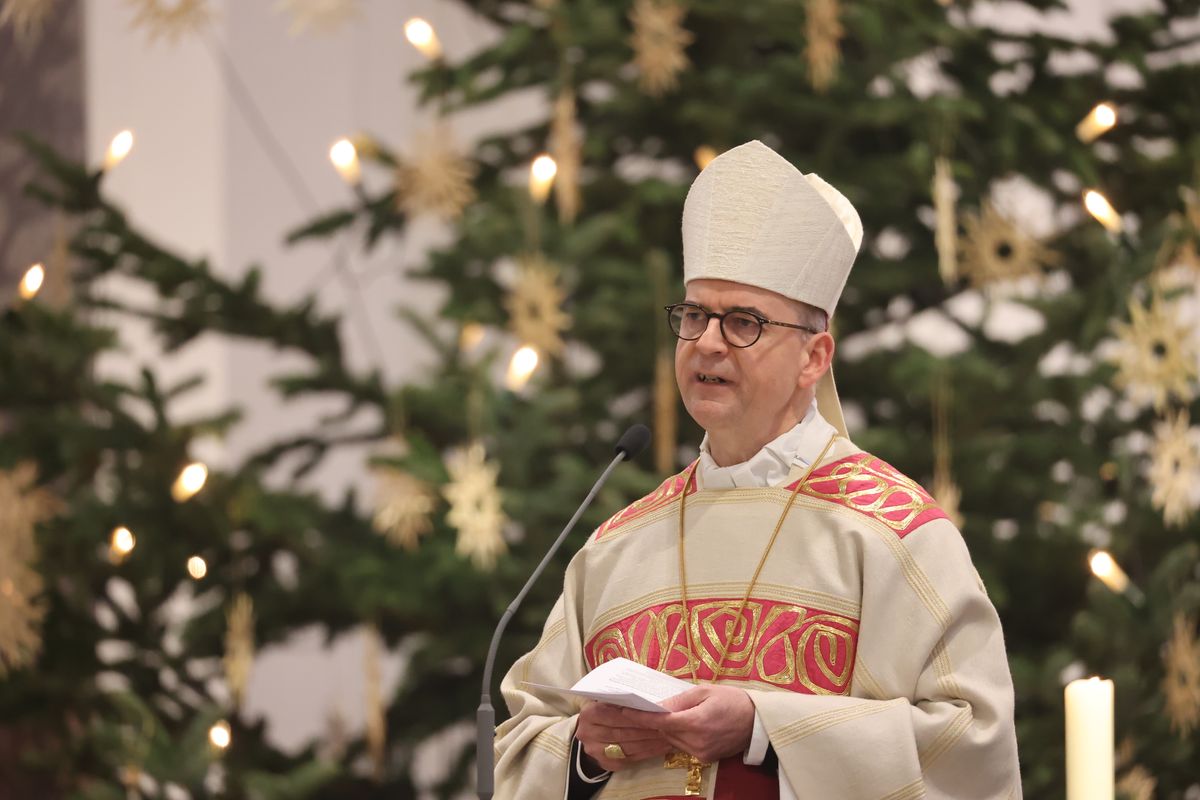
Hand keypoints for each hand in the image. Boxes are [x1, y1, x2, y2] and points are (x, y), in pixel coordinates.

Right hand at [576, 701, 674, 771]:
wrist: (594, 728)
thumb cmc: (607, 708)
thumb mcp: (611, 699)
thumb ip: (624, 700)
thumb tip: (650, 702)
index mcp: (589, 713)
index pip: (616, 716)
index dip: (637, 716)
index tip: (657, 715)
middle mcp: (588, 733)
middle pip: (623, 733)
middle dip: (647, 730)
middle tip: (667, 727)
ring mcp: (595, 751)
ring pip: (628, 748)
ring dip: (650, 743)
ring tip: (668, 737)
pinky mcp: (605, 763)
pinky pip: (630, 759)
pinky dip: (647, 753)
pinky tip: (661, 747)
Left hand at [619, 684, 755, 762]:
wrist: (756, 721)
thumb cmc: (731, 700)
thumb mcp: (704, 692)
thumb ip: (678, 701)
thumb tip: (656, 707)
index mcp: (697, 722)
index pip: (661, 721)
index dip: (641, 717)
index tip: (624, 711)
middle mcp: (698, 742)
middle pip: (664, 732)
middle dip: (654, 721)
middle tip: (642, 709)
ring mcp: (702, 753)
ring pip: (672, 741)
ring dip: (666, 730)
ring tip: (669, 716)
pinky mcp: (705, 759)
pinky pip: (683, 747)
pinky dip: (678, 737)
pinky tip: (683, 727)